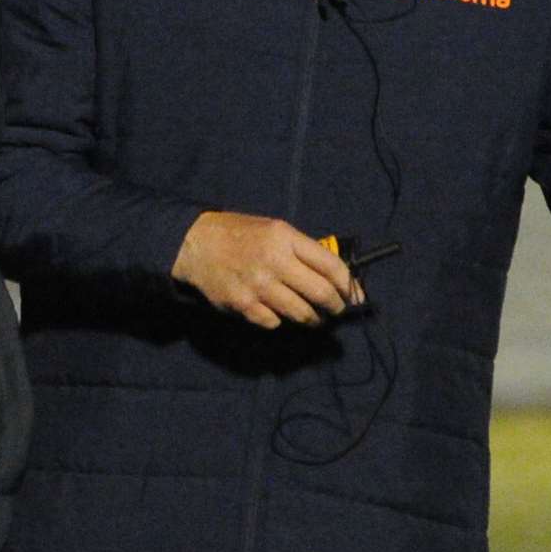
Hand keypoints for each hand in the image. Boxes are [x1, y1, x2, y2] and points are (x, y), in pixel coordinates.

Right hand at [171, 211, 360, 329]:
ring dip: (312, 319)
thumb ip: (300, 250)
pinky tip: (276, 311)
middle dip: (336, 307)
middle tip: (336, 310)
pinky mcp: (244, 306)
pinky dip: (279, 319)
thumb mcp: (272, 229)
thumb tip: (333, 276)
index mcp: (285, 238)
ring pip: (302, 314)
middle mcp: (275, 262)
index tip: (355, 295)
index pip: (331, 266)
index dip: (350, 285)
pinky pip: (275, 322)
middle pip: (322, 294)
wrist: (195, 244)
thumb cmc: (239, 234)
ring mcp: (259, 286)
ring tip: (312, 317)